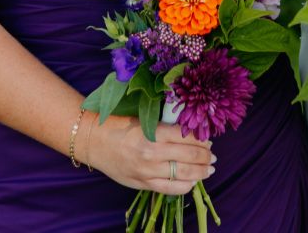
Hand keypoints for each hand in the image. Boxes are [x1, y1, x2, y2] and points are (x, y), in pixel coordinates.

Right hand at [83, 114, 215, 194]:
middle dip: (206, 156)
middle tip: (213, 154)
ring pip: (184, 175)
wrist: (93, 140)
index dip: (202, 139)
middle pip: (190, 156)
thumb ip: (166, 125)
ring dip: (201, 172)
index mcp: (153, 133)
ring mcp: (147, 172)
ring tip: (209, 168)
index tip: (209, 138)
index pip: (188, 137)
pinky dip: (186, 186)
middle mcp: (152, 154)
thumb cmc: (118, 124)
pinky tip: (193, 181)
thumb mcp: (143, 118)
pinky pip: (170, 189)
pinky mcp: (142, 184)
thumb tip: (191, 129)